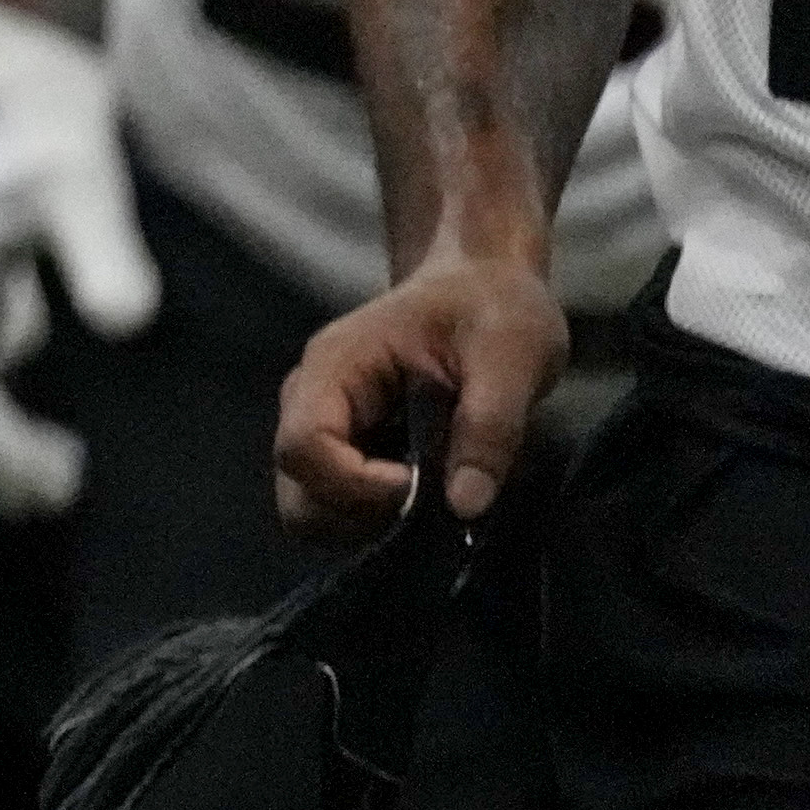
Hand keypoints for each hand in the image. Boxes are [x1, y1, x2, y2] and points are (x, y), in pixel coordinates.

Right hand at [277, 246, 566, 537]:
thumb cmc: (494, 307)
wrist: (483, 285)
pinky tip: (428, 497)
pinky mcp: (346, 451)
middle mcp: (311, 401)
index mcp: (335, 367)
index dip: (358, 484)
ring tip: (433, 502)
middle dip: (359, 517)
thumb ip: (490, 426)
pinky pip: (339, 507)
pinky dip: (379, 521)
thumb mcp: (512, 356)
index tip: (421, 486)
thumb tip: (467, 506)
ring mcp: (326, 429)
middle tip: (428, 505)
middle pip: (297, 494)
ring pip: (312, 509)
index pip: (304, 446)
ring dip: (370, 524)